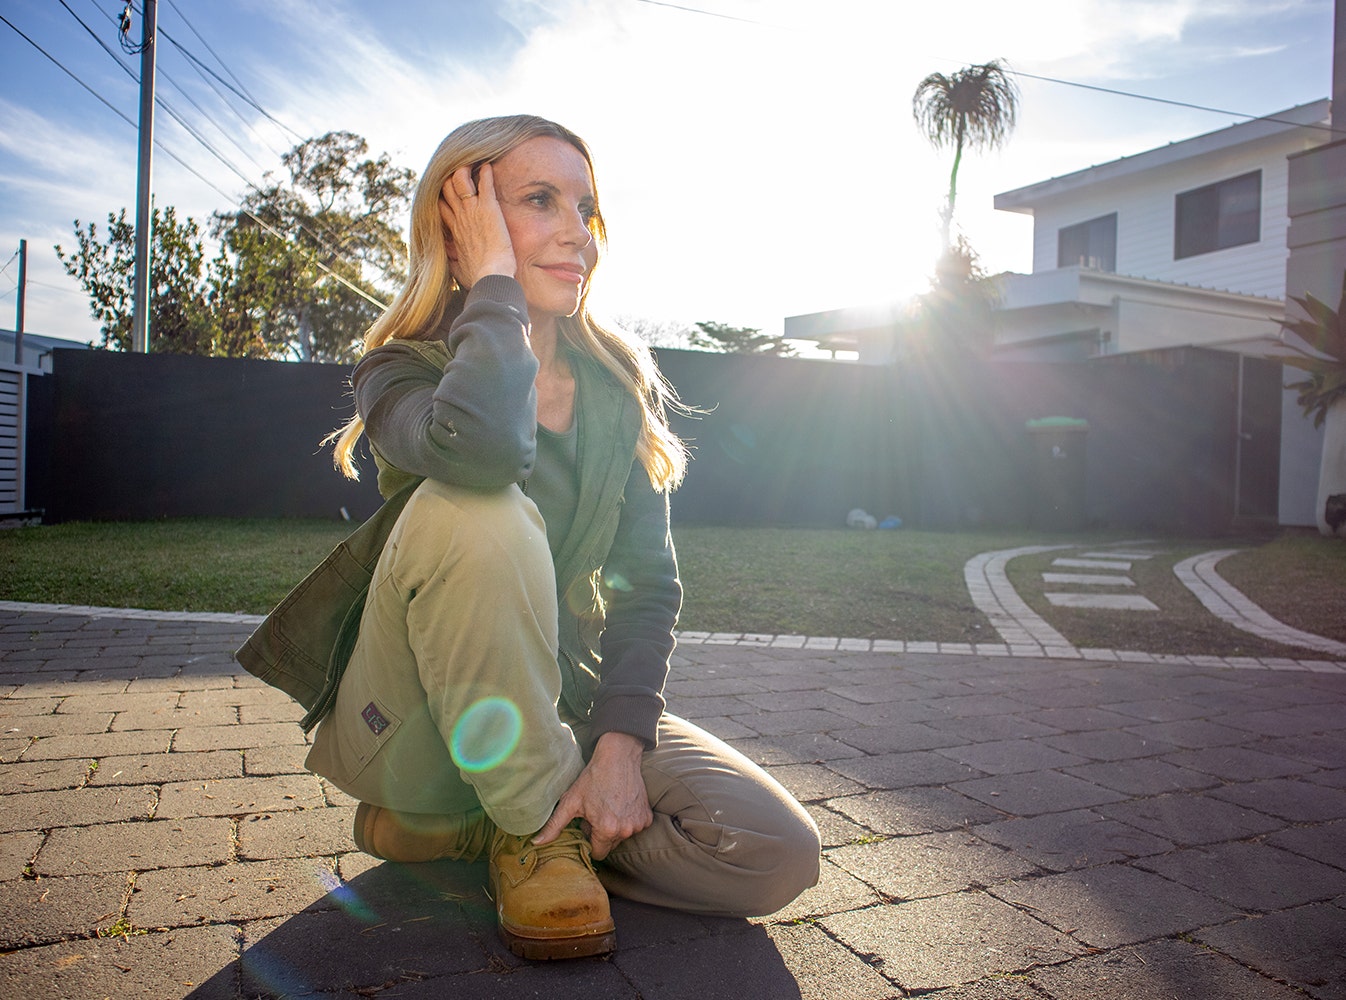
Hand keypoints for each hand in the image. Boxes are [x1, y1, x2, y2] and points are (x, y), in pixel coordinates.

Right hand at [438, 161, 515, 287]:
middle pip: (447, 189)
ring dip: (465, 170)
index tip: (450, 192)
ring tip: (473, 164)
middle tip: (462, 171)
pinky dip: (486, 173)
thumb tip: (450, 259)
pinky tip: (489, 165)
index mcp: (454, 230)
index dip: (443, 197)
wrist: (490, 277)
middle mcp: (460, 217)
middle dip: (452, 178)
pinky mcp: (488, 208)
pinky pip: (485, 184)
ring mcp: (472, 211)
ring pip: (460, 180)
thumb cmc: (477, 277)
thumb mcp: (458, 269)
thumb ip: (453, 260)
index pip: (441, 206)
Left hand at [534, 732, 650, 859]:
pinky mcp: (647, 817)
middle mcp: (625, 830)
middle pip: (610, 845)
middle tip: (596, 812)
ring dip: (615, 827)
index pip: (598, 853)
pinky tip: (621, 803)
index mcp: (606, 830)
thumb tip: (536, 843)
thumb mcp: (570, 801)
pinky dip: (628, 819)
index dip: (590, 841)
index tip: (587, 825)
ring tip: (608, 806)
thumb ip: (554, 826)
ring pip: (622, 836)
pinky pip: (634, 826)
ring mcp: (638, 824)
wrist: (618, 757)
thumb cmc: (593, 778)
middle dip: (602, 834)